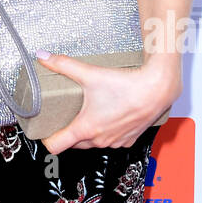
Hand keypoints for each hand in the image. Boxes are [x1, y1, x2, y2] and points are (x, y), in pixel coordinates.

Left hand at [33, 50, 179, 157]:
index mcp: (86, 128)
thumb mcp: (90, 73)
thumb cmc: (126, 86)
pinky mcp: (128, 139)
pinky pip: (112, 141)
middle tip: (64, 116)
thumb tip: (44, 57)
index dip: (47, 138)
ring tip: (86, 114)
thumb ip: (64, 65)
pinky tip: (107, 117)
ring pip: (93, 143)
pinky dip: (106, 132)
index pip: (56, 145)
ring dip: (88, 133)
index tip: (45, 129)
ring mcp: (115, 141)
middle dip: (67, 133)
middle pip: (74, 144)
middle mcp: (100, 140)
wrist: (157, 89)